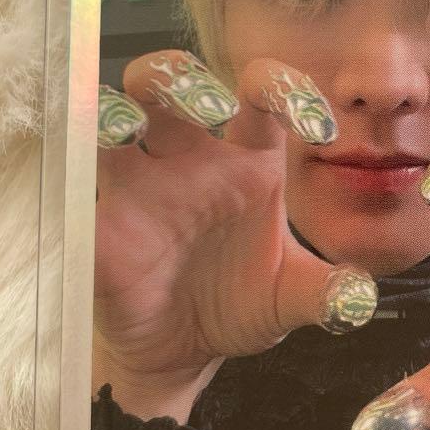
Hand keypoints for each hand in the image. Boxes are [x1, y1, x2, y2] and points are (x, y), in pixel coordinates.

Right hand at [93, 50, 378, 420]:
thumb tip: (358, 297)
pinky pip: (76, 178)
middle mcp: (191, 158)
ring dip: (117, 105)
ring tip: (129, 126)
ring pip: (114, 110)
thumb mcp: (289, 301)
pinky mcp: (99, 220)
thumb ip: (326, 294)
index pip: (264, 98)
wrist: (184, 352)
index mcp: (248, 162)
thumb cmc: (239, 306)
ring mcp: (140, 184)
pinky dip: (72, 165)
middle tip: (215, 110)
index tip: (320, 131)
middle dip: (185, 77)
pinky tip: (89, 176)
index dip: (289, 92)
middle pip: (174, 83)